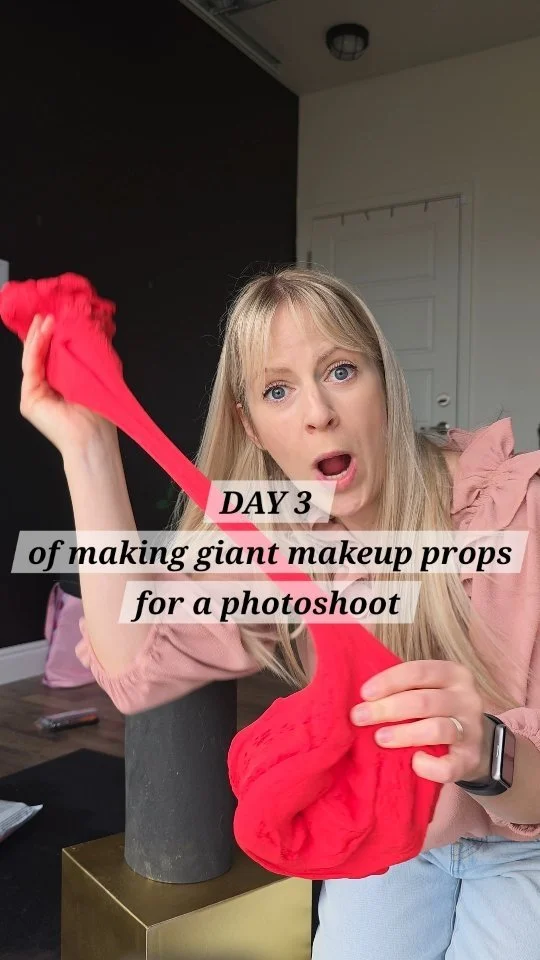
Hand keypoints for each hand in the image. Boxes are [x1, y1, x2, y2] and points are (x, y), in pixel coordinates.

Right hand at [20, 314, 115, 454]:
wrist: (93, 438)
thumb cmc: (99, 413)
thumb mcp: (93, 377)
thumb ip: (84, 358)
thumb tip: (87, 333)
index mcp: (61, 384)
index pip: (53, 356)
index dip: (53, 336)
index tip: (58, 317)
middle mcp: (46, 389)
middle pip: (40, 355)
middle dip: (41, 333)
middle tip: (46, 313)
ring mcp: (35, 394)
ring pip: (33, 359)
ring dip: (38, 337)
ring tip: (45, 319)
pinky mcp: (29, 400)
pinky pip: (31, 368)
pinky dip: (36, 348)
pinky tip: (43, 333)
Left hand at [349, 660, 488, 783]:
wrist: (475, 744)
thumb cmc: (439, 711)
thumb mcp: (429, 690)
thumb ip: (404, 689)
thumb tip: (362, 699)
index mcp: (454, 674)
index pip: (419, 671)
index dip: (389, 681)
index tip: (364, 694)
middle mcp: (467, 699)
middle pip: (424, 701)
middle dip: (388, 709)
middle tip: (359, 717)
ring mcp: (472, 730)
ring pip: (437, 729)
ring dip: (404, 734)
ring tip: (380, 738)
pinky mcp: (470, 760)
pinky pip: (449, 766)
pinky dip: (429, 766)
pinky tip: (414, 762)